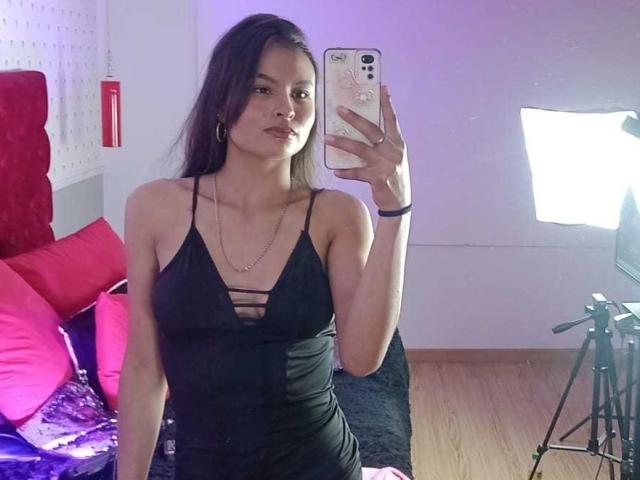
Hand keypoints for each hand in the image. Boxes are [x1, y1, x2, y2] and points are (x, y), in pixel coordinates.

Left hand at [323, 85, 410, 210]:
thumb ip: (383, 142)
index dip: (387, 103)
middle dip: (354, 118)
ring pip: (360, 149)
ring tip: (327, 137)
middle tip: (339, 109)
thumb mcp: (393, 156)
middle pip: (371, 130)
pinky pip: (357, 173)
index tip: (381, 88)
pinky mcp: (378, 179)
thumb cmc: (393, 174)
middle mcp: (392, 151)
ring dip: (342, 142)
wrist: (399, 201)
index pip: (392, 119)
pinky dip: (346, 172)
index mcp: (397, 143)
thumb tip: (364, 127)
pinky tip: (336, 171)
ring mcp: (385, 165)